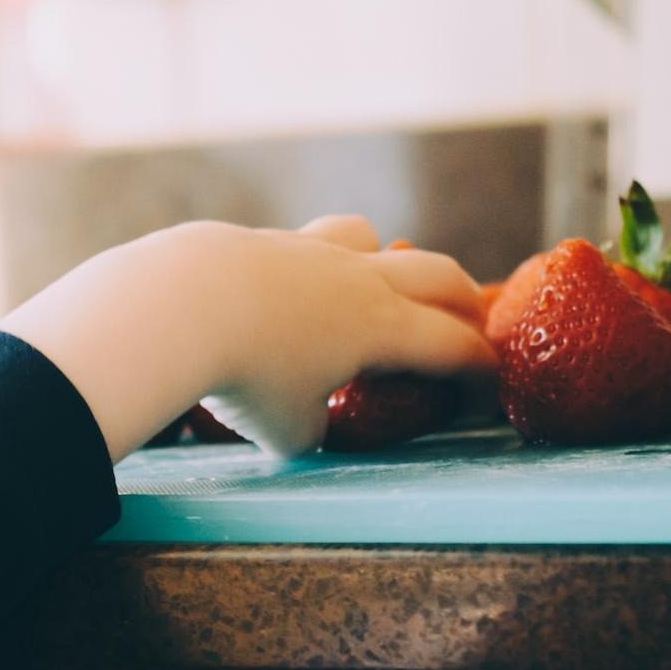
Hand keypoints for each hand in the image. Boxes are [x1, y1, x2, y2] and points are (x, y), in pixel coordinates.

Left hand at [0, 216, 494, 458]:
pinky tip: (289, 290)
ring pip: (368, 238)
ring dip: (386, 259)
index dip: (480, 368)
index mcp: (382, 328)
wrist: (179, 306)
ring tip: (378, 283)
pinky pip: (305, 244)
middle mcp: (358, 280)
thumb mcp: (288, 431)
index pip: (453, 345)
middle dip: (461, 299)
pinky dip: (314, 265)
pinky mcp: (261, 242)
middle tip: (471, 318)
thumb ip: (311, 428)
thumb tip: (307, 423)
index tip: (491, 383)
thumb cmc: (245, 377)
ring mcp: (309, 251)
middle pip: (435, 274)